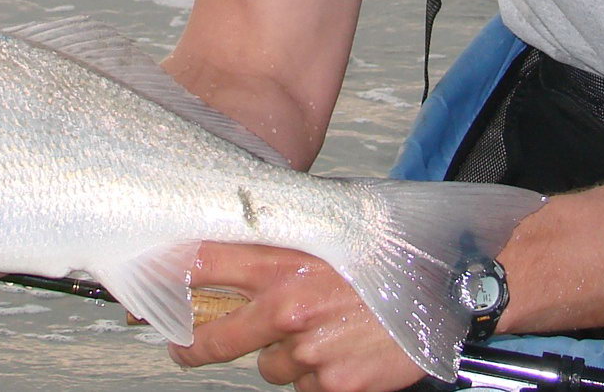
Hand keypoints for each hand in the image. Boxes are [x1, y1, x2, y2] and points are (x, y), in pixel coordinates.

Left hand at [168, 243, 423, 391]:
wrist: (454, 289)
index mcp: (285, 261)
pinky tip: (349, 353)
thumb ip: (292, 239)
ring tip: (325, 336)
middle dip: (193, 347)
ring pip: (269, 367)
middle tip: (183, 350)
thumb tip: (245, 243)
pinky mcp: (335, 384)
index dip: (169, 280)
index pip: (204, 265)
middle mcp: (289, 308)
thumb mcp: (337, 229)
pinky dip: (323, 378)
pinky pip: (308, 389)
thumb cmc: (394, 253)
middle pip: (214, 338)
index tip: (149, 291)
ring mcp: (311, 351)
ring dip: (286, 358)